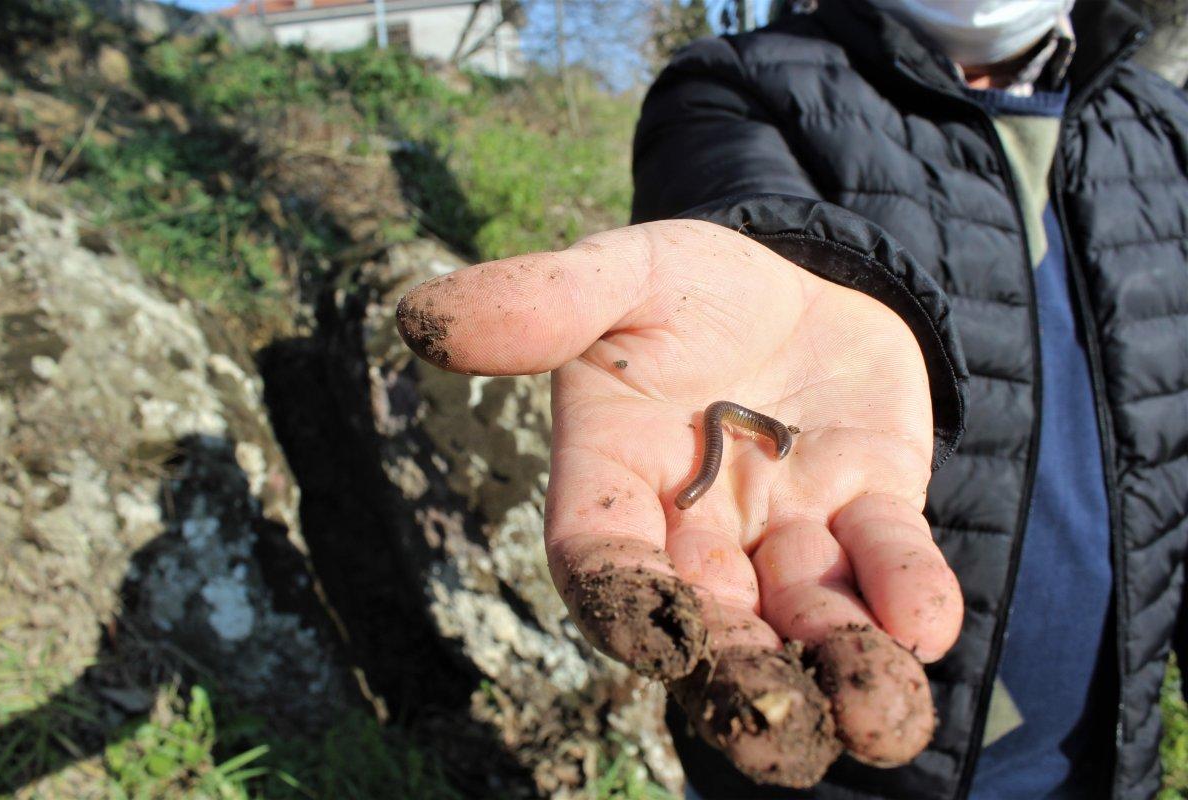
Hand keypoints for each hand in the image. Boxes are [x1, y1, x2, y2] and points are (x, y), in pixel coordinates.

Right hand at [396, 220, 962, 783]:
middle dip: (742, 682)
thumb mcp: (621, 275)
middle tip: (775, 733)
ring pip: (806, 620)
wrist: (799, 276)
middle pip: (709, 626)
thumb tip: (421, 317)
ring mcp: (785, 529)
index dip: (623, 602)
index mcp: (615, 481)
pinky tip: (923, 626)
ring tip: (879, 719)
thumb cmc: (689, 286)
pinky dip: (905, 593)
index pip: (601, 559)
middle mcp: (697, 530)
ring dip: (843, 671)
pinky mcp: (870, 510)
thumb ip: (544, 300)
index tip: (659, 638)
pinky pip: (888, 561)